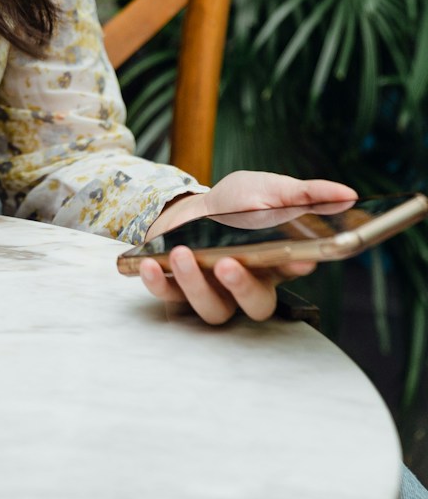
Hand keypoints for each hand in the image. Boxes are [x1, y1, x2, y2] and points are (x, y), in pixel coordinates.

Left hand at [137, 171, 357, 324]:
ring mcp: (212, 292)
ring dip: (196, 284)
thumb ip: (305, 194)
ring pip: (212, 308)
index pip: (292, 270)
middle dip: (242, 287)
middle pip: (255, 304)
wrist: (186, 210)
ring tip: (183, 254)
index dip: (295, 265)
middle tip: (228, 264)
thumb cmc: (233, 206)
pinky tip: (150, 265)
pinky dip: (158, 283)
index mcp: (275, 264)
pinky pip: (169, 298)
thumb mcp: (268, 189)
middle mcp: (246, 285)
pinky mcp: (177, 291)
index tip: (299, 254)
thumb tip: (348, 193)